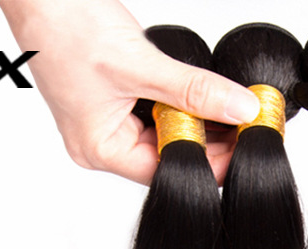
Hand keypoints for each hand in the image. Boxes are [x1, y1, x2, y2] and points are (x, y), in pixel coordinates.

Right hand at [0, 0, 258, 184]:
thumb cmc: (61, 22)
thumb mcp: (140, 62)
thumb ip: (194, 89)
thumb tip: (239, 109)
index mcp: (99, 149)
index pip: (168, 168)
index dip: (210, 158)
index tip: (245, 141)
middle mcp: (101, 143)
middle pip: (168, 154)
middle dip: (208, 137)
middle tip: (245, 120)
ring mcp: (106, 122)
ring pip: (165, 132)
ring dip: (196, 118)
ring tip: (229, 104)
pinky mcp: (112, 100)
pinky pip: (154, 111)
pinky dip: (178, 102)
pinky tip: (202, 93)